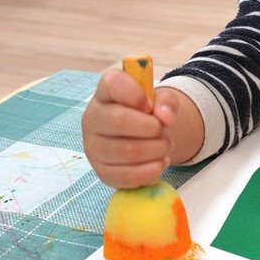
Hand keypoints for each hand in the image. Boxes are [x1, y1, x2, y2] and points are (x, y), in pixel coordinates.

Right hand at [81, 69, 178, 188]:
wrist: (141, 136)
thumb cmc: (147, 112)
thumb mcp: (160, 99)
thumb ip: (167, 101)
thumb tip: (166, 117)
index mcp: (105, 92)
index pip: (113, 84)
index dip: (137, 94)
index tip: (151, 105)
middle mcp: (92, 117)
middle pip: (119, 121)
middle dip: (151, 128)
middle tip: (163, 131)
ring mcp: (93, 146)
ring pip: (126, 152)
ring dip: (156, 150)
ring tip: (165, 146)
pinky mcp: (101, 171)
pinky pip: (126, 176)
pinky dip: (151, 171)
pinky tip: (160, 163)